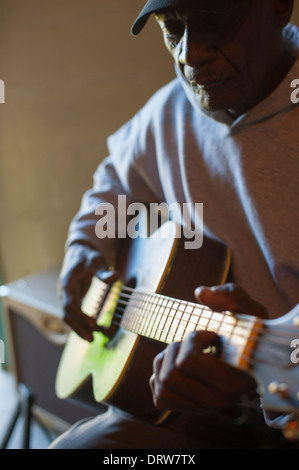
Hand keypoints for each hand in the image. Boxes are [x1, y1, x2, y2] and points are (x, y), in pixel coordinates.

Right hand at [58, 243, 117, 341]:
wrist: (80, 251)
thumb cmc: (88, 256)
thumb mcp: (97, 261)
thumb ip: (104, 271)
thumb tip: (115, 277)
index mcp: (67, 283)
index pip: (70, 304)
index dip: (81, 316)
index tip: (93, 324)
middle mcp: (64, 292)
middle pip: (67, 315)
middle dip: (78, 328)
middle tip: (92, 339)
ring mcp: (66, 297)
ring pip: (69, 317)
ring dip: (79, 328)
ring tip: (93, 338)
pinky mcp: (72, 299)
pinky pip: (73, 315)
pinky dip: (81, 323)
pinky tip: (93, 329)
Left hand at [150, 283, 266, 412]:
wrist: (252, 356)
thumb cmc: (247, 329)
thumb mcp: (245, 307)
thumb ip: (228, 296)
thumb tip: (201, 293)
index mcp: (233, 381)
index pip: (187, 362)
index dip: (194, 340)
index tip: (212, 335)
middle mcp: (218, 401)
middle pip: (169, 374)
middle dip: (177, 349)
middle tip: (196, 342)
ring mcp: (201, 407)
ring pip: (161, 383)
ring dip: (168, 360)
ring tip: (188, 353)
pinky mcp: (186, 408)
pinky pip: (158, 394)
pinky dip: (162, 375)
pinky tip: (179, 366)